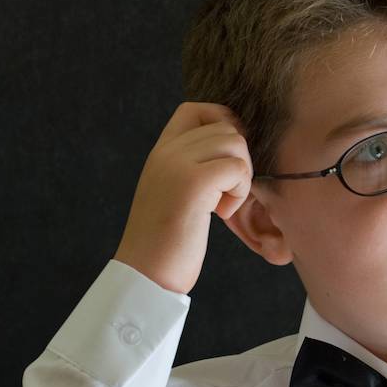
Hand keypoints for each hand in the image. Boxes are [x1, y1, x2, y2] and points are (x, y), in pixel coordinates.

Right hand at [113, 102, 254, 295]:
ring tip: (222, 204)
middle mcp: (166, 153)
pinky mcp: (193, 184)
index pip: (196, 110)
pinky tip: (221, 214)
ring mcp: (177, 165)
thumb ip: (193, 164)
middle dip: (237, 159)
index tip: (226, 159)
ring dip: (241, 176)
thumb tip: (234, 142)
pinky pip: (238, 168)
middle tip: (224, 193)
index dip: (222, 123)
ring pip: (236, 144)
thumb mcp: (173, 191)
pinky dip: (239, 192)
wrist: (145, 277)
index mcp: (160, 153)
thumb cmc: (167, 242)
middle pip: (226, 126)